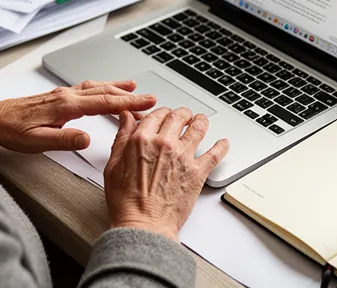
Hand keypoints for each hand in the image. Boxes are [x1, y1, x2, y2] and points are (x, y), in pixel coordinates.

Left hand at [0, 80, 156, 152]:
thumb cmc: (12, 131)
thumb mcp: (37, 142)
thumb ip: (64, 139)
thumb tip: (88, 138)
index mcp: (65, 106)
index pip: (103, 103)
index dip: (128, 103)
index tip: (147, 102)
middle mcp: (66, 96)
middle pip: (104, 92)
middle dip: (129, 95)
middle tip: (150, 98)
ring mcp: (62, 94)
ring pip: (96, 87)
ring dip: (116, 88)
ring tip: (134, 89)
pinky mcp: (58, 96)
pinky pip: (87, 88)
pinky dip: (102, 88)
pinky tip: (105, 89)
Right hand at [103, 107, 229, 241]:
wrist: (144, 225)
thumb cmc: (127, 202)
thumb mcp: (113, 166)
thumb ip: (122, 138)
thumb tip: (126, 118)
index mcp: (142, 140)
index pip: (156, 115)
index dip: (161, 112)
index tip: (164, 115)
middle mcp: (164, 144)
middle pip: (178, 117)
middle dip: (182, 114)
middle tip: (184, 115)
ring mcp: (183, 157)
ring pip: (198, 128)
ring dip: (201, 121)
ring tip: (202, 121)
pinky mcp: (198, 172)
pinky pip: (215, 154)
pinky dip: (222, 146)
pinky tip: (224, 143)